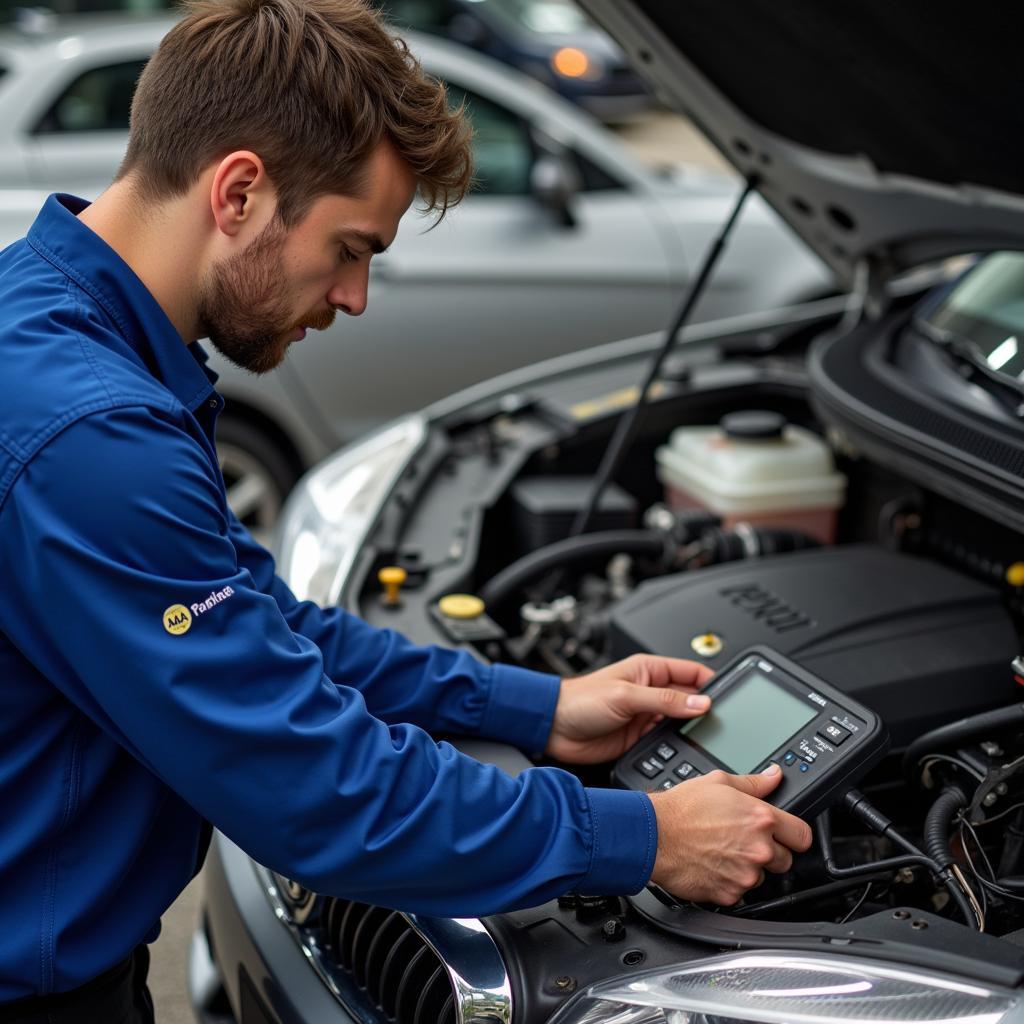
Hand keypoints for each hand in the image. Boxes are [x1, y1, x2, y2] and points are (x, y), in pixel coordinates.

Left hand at [545, 654, 713, 763]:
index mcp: (649, 670)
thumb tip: (701, 702)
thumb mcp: (626, 695)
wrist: (552, 727)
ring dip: (692, 730)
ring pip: (680, 723)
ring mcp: (646, 716)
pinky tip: (687, 751)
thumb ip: (665, 700)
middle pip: (690, 699)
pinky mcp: (640, 739)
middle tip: (725, 723)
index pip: (691, 671)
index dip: (712, 682)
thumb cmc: (579, 700)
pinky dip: (677, 747)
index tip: (732, 696)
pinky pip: (666, 742)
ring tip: (710, 739)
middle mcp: (650, 692)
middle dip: (707, 709)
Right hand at [648, 765, 812, 904]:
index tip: (786, 835)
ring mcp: (745, 875)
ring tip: (723, 852)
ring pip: (761, 878)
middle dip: (770, 853)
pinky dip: (730, 883)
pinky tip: (713, 866)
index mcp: (761, 819)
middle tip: (745, 842)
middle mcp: (758, 849)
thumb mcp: (719, 782)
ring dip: (748, 869)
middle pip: (785, 861)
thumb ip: (755, 783)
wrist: (653, 835)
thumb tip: (774, 776)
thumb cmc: (681, 808)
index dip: (794, 835)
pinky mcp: (730, 894)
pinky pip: (740, 893)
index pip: (803, 836)